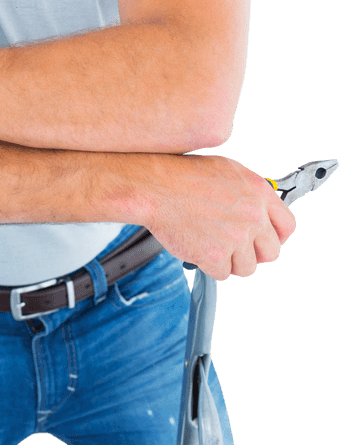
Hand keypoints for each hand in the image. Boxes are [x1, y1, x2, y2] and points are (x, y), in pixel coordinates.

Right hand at [142, 153, 296, 279]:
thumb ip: (251, 194)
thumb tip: (259, 212)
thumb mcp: (229, 171)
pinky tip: (198, 246)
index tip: (265, 240)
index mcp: (260, 193)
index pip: (287, 226)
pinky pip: (222, 273)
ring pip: (246, 268)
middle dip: (254, 253)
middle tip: (235, 247)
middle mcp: (253, 216)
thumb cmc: (185, 175)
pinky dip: (210, 265)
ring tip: (211, 242)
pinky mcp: (215, 256)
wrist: (157, 187)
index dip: (276, 237)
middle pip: (271, 253)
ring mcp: (235, 238)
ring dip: (230, 261)